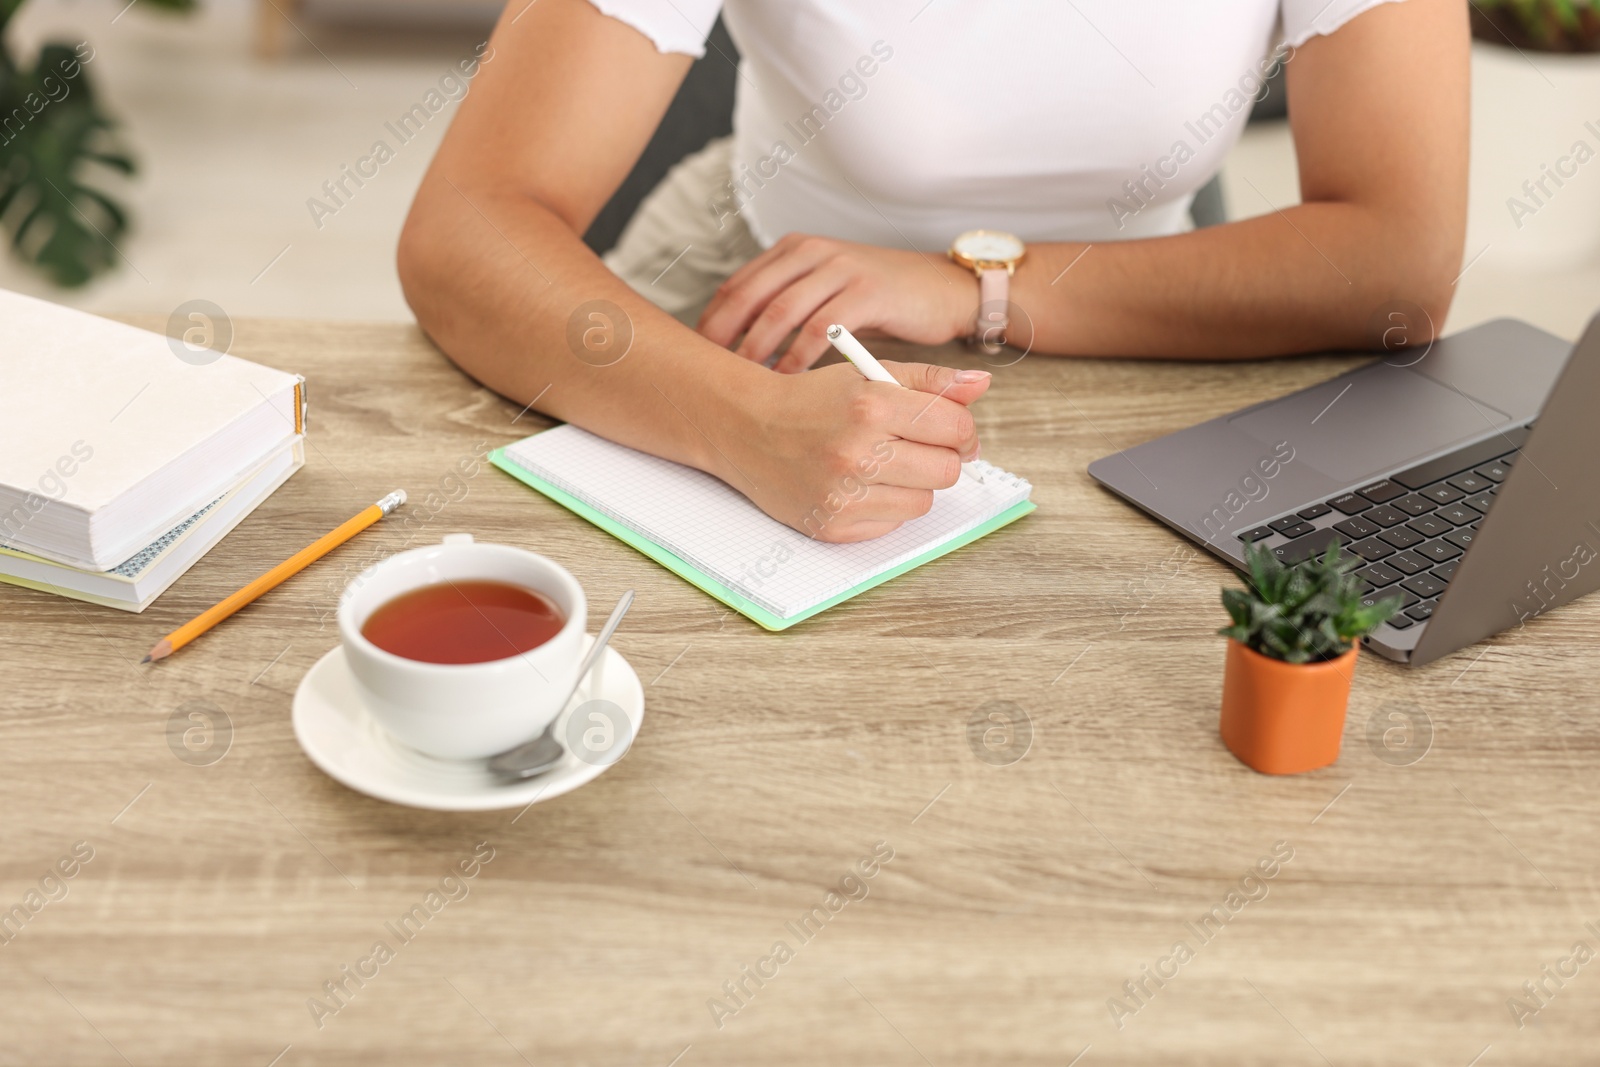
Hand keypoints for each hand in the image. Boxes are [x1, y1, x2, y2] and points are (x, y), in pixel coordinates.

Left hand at [697, 234, 979, 373]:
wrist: (943, 290)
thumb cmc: (882, 302)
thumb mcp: (827, 294)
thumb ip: (788, 307)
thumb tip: (740, 345)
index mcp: (794, 250)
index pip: (736, 286)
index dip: (710, 324)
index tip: (695, 361)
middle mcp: (812, 252)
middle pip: (749, 297)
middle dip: (723, 340)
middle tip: (708, 378)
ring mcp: (840, 268)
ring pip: (780, 312)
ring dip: (756, 351)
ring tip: (742, 385)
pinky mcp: (868, 291)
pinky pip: (821, 328)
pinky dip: (799, 357)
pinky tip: (788, 383)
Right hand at [707, 360, 991, 542]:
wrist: (746, 428)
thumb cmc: (810, 400)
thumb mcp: (869, 374)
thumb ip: (930, 380)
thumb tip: (981, 384)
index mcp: (871, 405)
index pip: (955, 428)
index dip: (961, 430)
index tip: (951, 431)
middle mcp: (858, 452)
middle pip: (946, 471)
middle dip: (940, 457)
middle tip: (916, 447)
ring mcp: (843, 495)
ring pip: (923, 502)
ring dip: (913, 485)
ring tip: (883, 465)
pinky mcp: (833, 526)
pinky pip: (891, 525)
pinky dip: (884, 507)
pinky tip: (858, 485)